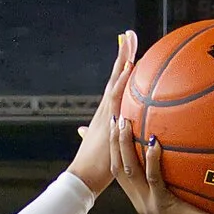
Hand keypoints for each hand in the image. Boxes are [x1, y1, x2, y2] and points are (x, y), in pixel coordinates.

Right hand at [68, 31, 138, 192]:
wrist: (84, 178)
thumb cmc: (95, 167)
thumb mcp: (101, 147)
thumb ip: (94, 136)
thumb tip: (83, 131)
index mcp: (107, 114)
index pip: (116, 85)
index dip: (122, 67)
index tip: (128, 49)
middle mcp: (106, 110)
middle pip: (116, 77)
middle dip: (123, 56)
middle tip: (129, 35)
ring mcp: (106, 114)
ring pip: (116, 83)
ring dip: (123, 62)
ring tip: (130, 42)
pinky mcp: (108, 123)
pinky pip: (117, 99)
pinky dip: (123, 82)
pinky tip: (130, 68)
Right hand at [107, 116, 213, 213]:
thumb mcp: (181, 197)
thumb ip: (175, 178)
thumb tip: (183, 156)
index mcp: (140, 199)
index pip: (119, 171)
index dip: (113, 149)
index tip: (115, 126)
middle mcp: (140, 202)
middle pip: (117, 168)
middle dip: (114, 142)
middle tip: (116, 118)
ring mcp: (149, 204)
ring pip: (129, 171)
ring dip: (125, 145)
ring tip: (126, 123)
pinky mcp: (162, 205)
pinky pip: (154, 179)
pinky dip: (152, 160)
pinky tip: (155, 143)